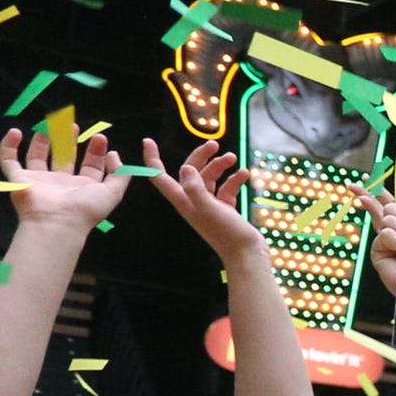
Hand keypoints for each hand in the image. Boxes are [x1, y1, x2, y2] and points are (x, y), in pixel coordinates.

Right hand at [0, 125, 129, 233]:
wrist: (57, 222)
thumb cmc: (85, 208)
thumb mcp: (113, 192)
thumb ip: (120, 174)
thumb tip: (114, 155)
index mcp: (82, 187)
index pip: (90, 166)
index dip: (96, 151)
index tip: (100, 137)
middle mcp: (61, 183)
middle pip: (64, 158)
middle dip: (70, 141)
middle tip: (73, 126)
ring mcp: (39, 181)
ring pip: (37, 156)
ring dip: (42, 140)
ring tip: (48, 125)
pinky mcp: (19, 179)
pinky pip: (8, 161)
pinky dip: (7, 146)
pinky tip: (15, 133)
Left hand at [141, 139, 263, 262]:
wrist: (246, 254)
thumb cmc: (226, 234)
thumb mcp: (208, 209)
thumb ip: (195, 188)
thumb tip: (186, 168)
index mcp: (184, 200)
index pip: (160, 177)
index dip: (152, 159)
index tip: (148, 141)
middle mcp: (193, 200)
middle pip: (190, 171)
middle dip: (200, 156)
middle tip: (213, 144)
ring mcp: (209, 204)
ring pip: (210, 177)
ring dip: (220, 166)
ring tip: (233, 158)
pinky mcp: (224, 208)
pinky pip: (226, 187)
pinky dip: (234, 179)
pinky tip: (243, 174)